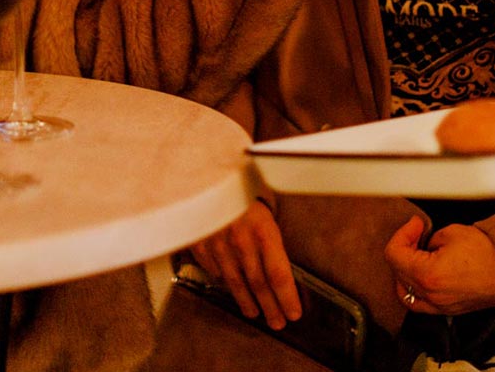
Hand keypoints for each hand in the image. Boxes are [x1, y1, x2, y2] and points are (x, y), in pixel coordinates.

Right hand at [189, 199, 302, 329]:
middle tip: (278, 322)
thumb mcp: (263, 206)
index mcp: (262, 230)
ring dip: (248, 302)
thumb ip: (269, 237)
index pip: (279, 275)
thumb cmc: (238, 186)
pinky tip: (232, 290)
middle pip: (259, 285)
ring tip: (255, 313)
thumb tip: (280, 266)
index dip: (287, 298)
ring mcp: (219, 246)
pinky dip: (225, 283)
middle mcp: (241, 242)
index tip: (294, 312)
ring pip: (236, 284)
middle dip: (271, 307)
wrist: (202, 172)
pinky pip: (216, 271)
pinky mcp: (200, 246)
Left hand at [383, 216, 494, 314]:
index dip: (401, 234)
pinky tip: (422, 273)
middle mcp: (431, 296)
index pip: (394, 255)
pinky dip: (415, 288)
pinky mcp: (450, 310)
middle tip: (417, 233)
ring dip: (404, 271)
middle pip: (398, 273)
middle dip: (403, 249)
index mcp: (428, 276)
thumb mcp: (451, 233)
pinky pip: (421, 303)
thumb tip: (423, 245)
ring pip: (405, 292)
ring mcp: (440, 307)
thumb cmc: (488, 252)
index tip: (415, 224)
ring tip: (416, 254)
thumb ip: (428, 240)